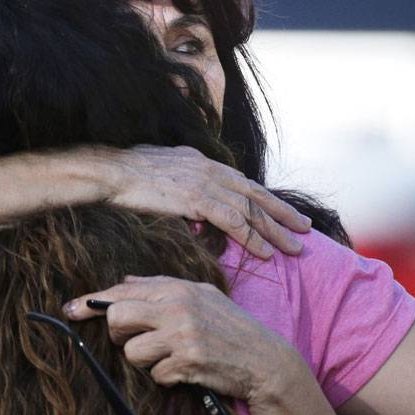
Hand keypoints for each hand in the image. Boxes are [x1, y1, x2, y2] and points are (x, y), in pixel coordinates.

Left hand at [65, 275, 302, 406]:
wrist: (264, 360)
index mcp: (177, 289)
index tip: (70, 309)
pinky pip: (155, 374)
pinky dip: (165, 377)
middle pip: (117, 319)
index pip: (122, 292)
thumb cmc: (229, 326)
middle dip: (119, 335)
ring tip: (168, 357)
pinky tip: (184, 371)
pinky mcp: (187, 363)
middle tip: (136, 341)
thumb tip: (123, 283)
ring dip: (145, 361)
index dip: (91, 302)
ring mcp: (182, 336)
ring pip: (132, 352)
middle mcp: (177, 308)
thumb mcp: (200, 296)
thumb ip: (160, 288)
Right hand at [100, 145, 309, 258]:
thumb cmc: (125, 176)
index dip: (265, 198)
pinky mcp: (197, 199)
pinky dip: (252, 238)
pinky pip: (233, 222)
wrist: (109, 172)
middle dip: (282, 212)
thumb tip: (189, 203)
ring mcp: (205, 183)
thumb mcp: (161, 172)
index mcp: (202, 162)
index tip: (283, 211)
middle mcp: (209, 169)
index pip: (242, 182)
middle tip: (305, 228)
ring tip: (295, 247)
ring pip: (251, 210)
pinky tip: (266, 252)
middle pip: (255, 194)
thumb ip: (180, 184)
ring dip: (275, 230)